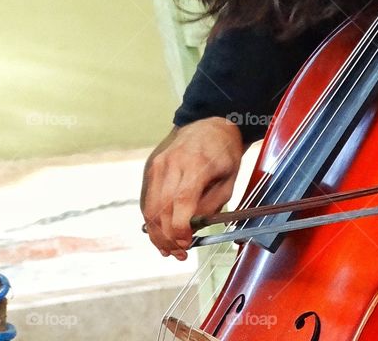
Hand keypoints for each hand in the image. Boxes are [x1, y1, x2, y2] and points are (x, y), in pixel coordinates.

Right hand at [140, 117, 244, 259]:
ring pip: (150, 207)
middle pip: (162, 209)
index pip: (181, 200)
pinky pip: (147, 200)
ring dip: (156, 233)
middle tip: (179, 253)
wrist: (209, 123)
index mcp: (196, 163)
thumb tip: (193, 229)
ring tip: (168, 249)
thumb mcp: (230, 178)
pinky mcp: (150, 168)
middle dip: (168, 238)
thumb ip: (212, 205)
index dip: (180, 228)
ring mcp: (158, 165)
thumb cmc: (224, 152)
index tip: (186, 244)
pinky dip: (152, 220)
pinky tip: (160, 233)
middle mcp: (172, 163)